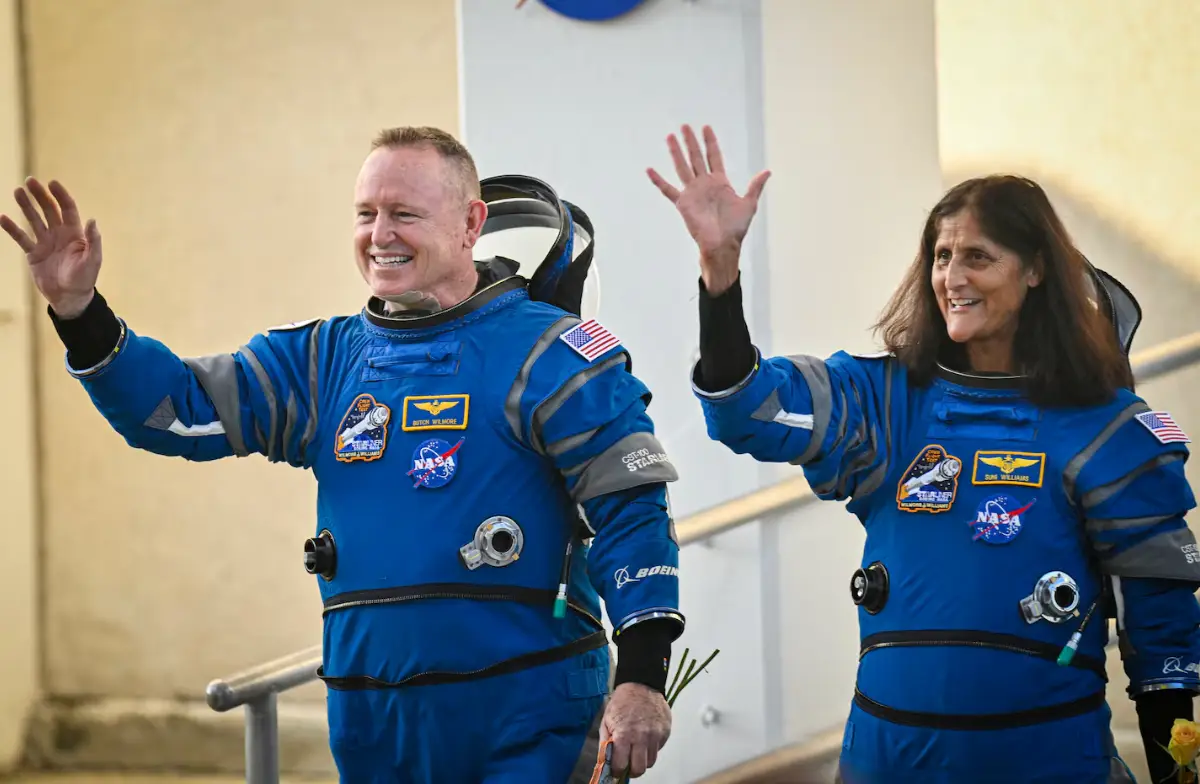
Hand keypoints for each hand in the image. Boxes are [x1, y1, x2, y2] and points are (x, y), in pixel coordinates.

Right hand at [1, 177, 101, 317]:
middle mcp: (59, 234)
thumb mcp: (93, 260)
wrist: (69, 297)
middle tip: (30, 181)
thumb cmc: (84, 279)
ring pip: (33, 219)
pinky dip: (12, 229)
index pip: (67, 209)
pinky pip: (21, 238)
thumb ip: (93, 240)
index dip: (61, 196)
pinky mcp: (33, 253)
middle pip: (49, 210)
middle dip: (40, 195)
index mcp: (75, 233)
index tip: (52, 183)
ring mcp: (45, 242)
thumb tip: (92, 220)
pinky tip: (3, 217)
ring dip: (26, 206)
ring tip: (17, 191)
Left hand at [600, 682, 671, 777]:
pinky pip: (659, 748)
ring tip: (637, 750)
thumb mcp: (606, 721)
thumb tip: (605, 762)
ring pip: (652, 761)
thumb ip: (605, 743)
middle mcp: (642, 737)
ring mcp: (656, 735)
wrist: (641, 684)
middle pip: (640, 769)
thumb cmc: (622, 702)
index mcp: (624, 735)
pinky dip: (652, 747)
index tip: (616, 770)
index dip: (617, 771)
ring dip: (643, 759)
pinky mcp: (666, 732)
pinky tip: (646, 737)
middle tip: (628, 765)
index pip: (621, 766)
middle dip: (632, 770)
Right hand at [647, 124, 769, 295]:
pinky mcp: (683, 203)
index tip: (706, 128)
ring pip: (682, 167)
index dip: (710, 142)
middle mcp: (705, 184)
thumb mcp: (749, 204)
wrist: (722, 245)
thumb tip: (767, 171)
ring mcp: (693, 192)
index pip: (714, 156)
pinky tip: (650, 169)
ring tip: (670, 137)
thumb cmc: (736, 229)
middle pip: (696, 157)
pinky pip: (668, 190)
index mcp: (720, 182)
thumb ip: (755, 186)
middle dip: (691, 141)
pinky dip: (658, 180)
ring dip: (676, 152)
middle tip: (685, 126)